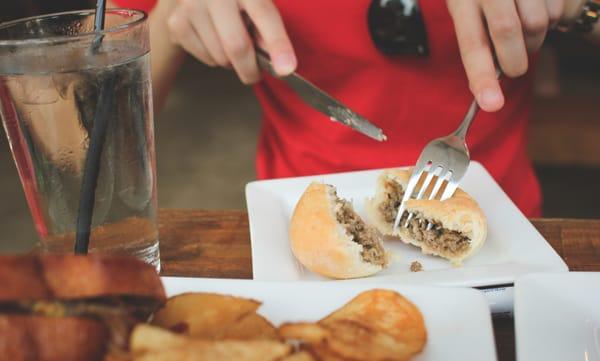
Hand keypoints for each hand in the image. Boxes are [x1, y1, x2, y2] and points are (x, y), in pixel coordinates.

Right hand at [166, 0, 296, 83]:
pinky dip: (215, 59)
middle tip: (255, 74)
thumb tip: (280, 64)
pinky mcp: (177, 23)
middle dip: (250, 69)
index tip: (286, 69)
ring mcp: (191, 5)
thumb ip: (268, 29)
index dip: (278, 44)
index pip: (264, 15)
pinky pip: (206, 59)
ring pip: (221, 57)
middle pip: (237, 45)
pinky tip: (213, 40)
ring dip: (231, 62)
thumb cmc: (234, 0)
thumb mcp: (256, 3)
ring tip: (230, 42)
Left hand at [447, 0, 564, 111]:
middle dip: (515, 61)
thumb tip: (486, 90)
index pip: (472, 43)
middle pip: (508, 32)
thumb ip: (477, 42)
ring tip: (523, 30)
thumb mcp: (466, 9)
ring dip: (533, 39)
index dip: (482, 77)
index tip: (492, 105)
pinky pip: (557, 11)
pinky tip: (538, 9)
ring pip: (537, 23)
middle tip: (515, 69)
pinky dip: (551, 19)